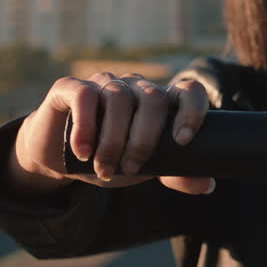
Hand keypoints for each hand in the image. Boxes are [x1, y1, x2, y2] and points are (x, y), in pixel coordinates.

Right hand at [10, 71, 214, 195]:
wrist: (58, 158)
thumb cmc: (110, 158)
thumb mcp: (145, 169)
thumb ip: (175, 173)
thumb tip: (208, 184)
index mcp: (160, 101)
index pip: (188, 91)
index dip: (192, 110)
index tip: (182, 141)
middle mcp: (135, 86)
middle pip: (153, 99)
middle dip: (144, 139)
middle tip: (130, 169)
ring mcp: (104, 82)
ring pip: (119, 98)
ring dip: (113, 140)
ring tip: (104, 168)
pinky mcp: (71, 86)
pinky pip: (84, 96)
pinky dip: (85, 126)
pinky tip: (83, 151)